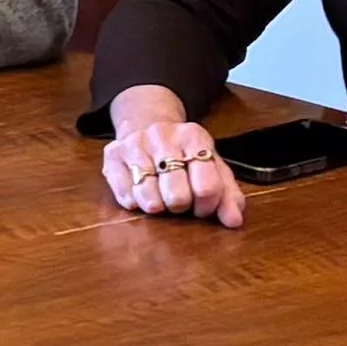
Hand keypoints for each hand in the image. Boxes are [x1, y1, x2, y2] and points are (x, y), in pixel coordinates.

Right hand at [100, 87, 245, 226]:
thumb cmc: (185, 155)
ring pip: (148, 197)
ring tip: (160, 200)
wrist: (148, 124)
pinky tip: (140, 195)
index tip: (202, 206)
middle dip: (181, 207)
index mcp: (194, 136)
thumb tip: (233, 221)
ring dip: (157, 207)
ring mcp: (135, 143)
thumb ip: (227, 194)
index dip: (206, 207)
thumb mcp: (212, 168)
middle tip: (179, 202)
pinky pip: (125, 194)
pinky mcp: (112, 154)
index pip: (207, 187)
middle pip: (178, 196)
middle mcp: (163, 135)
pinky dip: (134, 203)